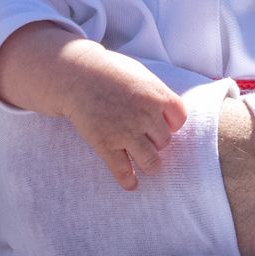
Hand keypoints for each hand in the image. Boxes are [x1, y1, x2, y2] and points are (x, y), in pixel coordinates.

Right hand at [57, 45, 189, 189]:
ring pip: (151, 161)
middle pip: (164, 141)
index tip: (161, 125)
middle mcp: (145, 115)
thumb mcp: (139, 74)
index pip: (179, 120)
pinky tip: (131, 184)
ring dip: (150, 164)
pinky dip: (129, 181)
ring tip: (147, 165)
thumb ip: (155, 93)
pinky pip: (123, 170)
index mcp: (157, 95)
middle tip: (146, 139)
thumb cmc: (107, 70)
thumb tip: (167, 111)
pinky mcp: (106, 144)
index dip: (171, 124)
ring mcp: (126, 132)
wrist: (75, 74)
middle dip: (156, 141)